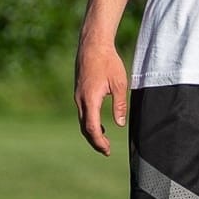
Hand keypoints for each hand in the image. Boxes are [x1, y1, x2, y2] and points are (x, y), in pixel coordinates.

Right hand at [75, 37, 128, 155]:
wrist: (92, 46)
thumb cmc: (108, 63)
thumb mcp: (119, 84)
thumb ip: (120, 104)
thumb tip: (119, 124)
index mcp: (90, 99)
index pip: (92, 127)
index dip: (99, 141)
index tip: (107, 151)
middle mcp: (80, 100)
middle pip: (85, 128)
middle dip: (95, 141)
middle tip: (107, 152)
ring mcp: (78, 96)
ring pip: (83, 121)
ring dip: (92, 133)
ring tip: (104, 143)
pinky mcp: (79, 93)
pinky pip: (83, 113)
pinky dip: (90, 123)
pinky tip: (101, 126)